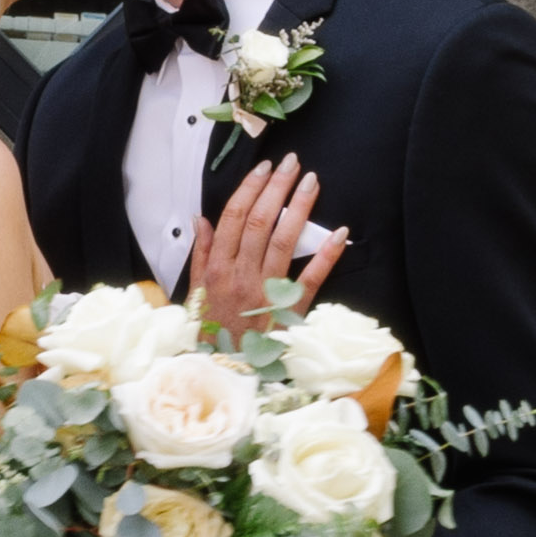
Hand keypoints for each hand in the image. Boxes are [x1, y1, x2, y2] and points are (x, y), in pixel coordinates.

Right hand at [184, 160, 344, 338]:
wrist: (225, 373)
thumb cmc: (211, 332)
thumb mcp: (196, 294)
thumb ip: (201, 255)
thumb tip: (200, 219)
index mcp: (217, 270)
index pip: (234, 218)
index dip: (250, 189)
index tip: (265, 168)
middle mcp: (241, 276)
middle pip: (260, 222)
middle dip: (277, 188)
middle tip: (292, 163)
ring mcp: (266, 293)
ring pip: (284, 241)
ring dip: (299, 208)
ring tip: (311, 182)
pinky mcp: (290, 311)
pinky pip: (311, 280)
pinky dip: (326, 256)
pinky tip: (340, 233)